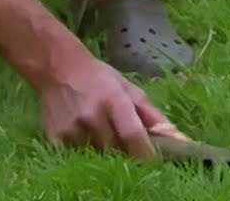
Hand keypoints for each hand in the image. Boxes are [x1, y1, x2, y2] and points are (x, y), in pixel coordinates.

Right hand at [37, 51, 170, 158]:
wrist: (58, 69)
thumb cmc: (99, 78)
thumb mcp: (128, 88)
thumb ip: (150, 113)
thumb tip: (174, 135)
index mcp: (114, 100)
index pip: (132, 133)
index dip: (144, 151)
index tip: (154, 160)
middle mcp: (92, 115)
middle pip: (116, 148)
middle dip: (125, 149)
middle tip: (126, 140)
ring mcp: (71, 128)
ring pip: (97, 153)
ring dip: (104, 149)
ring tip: (101, 130)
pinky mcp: (55, 138)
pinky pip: (77, 155)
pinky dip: (85, 149)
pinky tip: (84, 133)